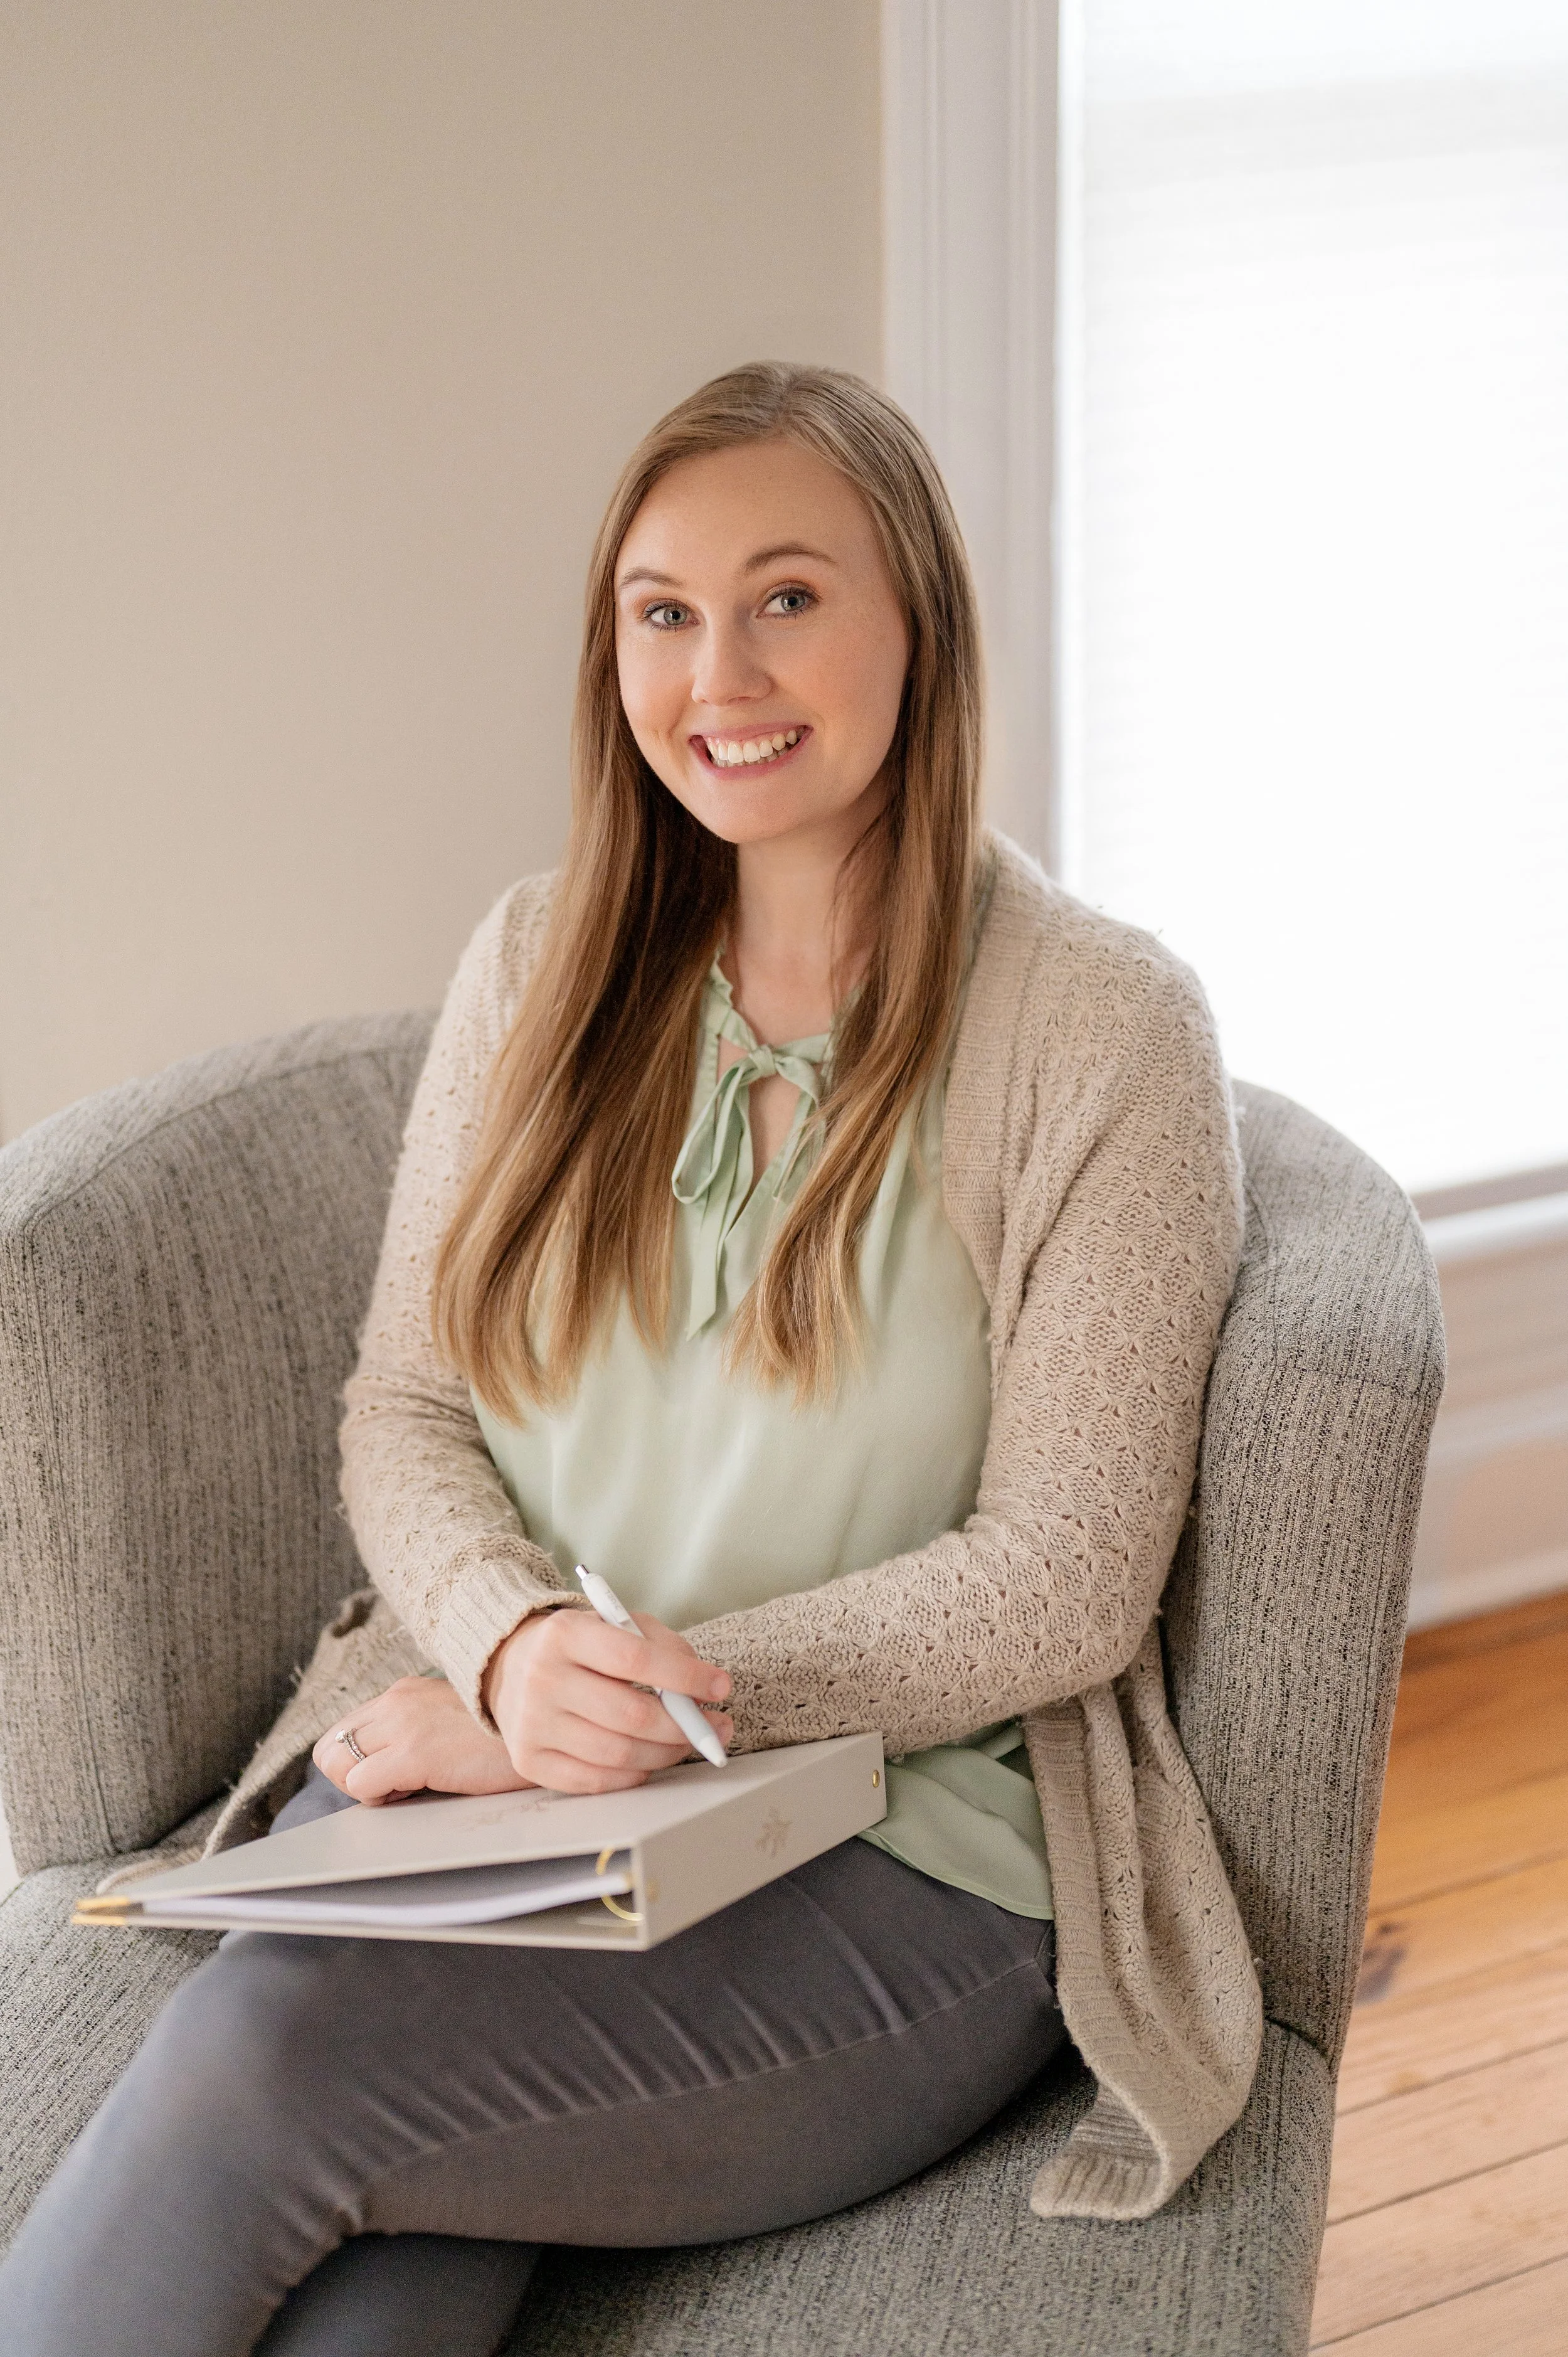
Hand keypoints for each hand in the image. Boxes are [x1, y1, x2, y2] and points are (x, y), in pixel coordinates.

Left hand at [312, 1675, 533, 1807]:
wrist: (542, 1731)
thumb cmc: (499, 1738)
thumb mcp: (446, 1721)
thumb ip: (412, 1730)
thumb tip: (381, 1765)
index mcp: (403, 1693)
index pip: (341, 1733)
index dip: (357, 1763)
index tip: (393, 1773)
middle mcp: (396, 1701)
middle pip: (328, 1749)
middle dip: (353, 1777)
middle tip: (394, 1785)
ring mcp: (404, 1724)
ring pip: (337, 1766)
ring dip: (367, 1788)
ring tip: (409, 1786)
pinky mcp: (416, 1751)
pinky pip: (361, 1784)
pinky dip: (381, 1798)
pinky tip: (421, 1789)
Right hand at [482, 1605, 733, 1795]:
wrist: (512, 1667)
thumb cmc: (581, 1647)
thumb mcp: (617, 1624)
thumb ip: (663, 1645)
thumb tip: (704, 1686)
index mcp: (565, 1634)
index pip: (635, 1659)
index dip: (685, 1677)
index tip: (721, 1686)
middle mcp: (542, 1678)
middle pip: (630, 1715)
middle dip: (684, 1726)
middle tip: (715, 1727)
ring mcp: (532, 1723)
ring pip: (617, 1754)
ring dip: (666, 1754)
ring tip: (686, 1742)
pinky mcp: (529, 1760)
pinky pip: (595, 1781)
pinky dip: (633, 1775)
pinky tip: (648, 1759)